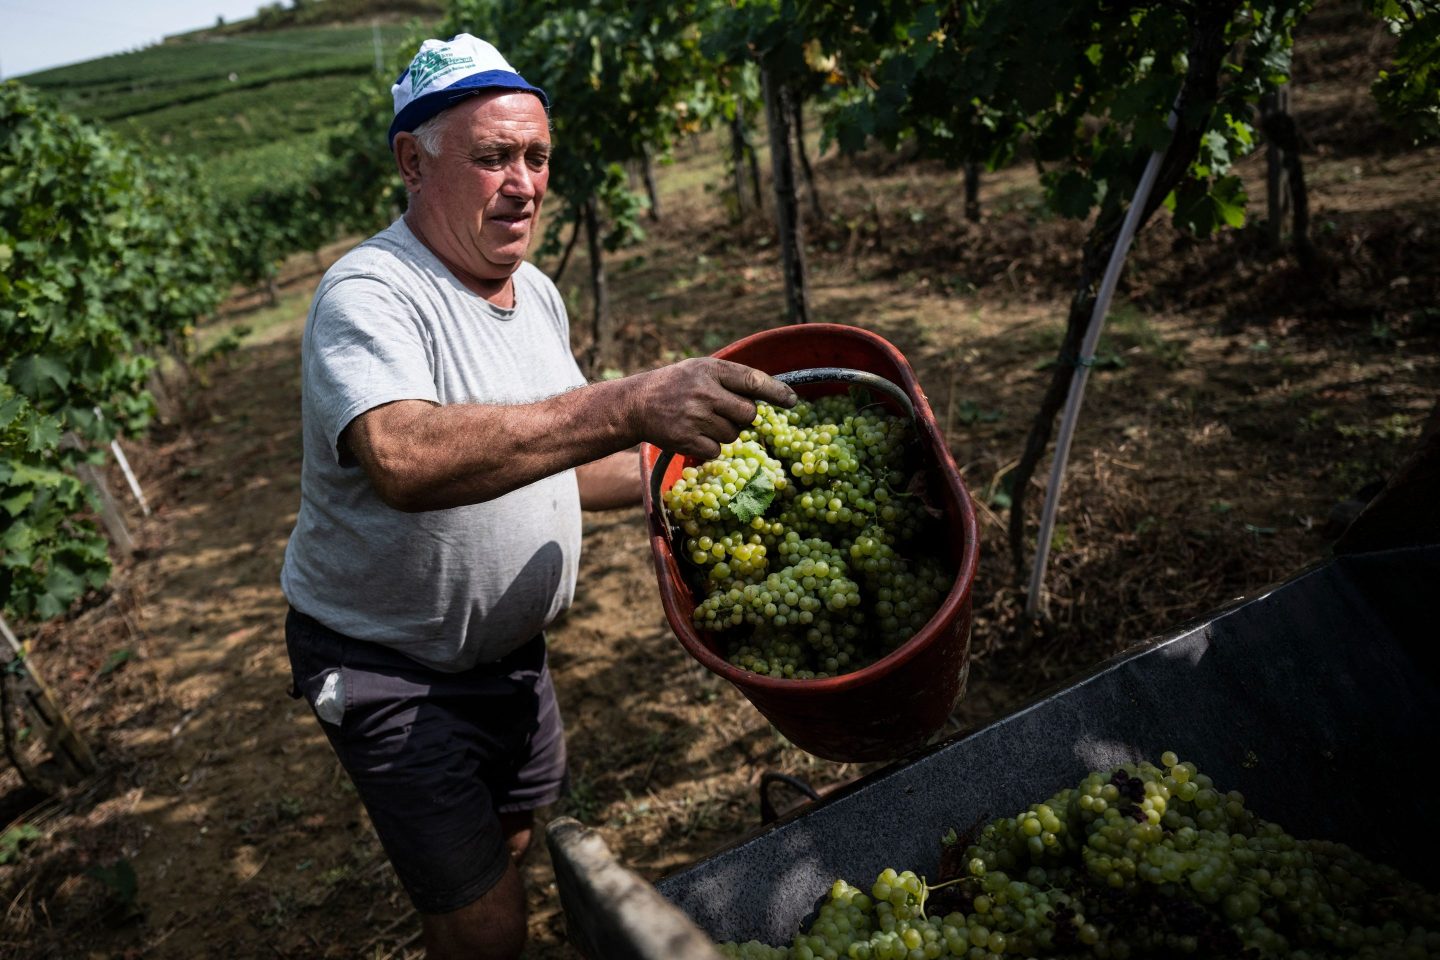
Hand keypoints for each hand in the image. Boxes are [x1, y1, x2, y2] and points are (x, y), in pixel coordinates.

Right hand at [628, 358, 797, 459]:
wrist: (636, 404)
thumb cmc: (675, 385)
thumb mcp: (701, 369)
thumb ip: (732, 378)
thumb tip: (771, 395)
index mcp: (711, 370)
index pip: (753, 381)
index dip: (777, 392)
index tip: (792, 401)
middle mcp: (704, 393)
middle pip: (748, 414)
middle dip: (743, 416)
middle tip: (724, 411)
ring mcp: (695, 418)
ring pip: (733, 434)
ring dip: (723, 432)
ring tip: (701, 420)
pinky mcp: (687, 440)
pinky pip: (716, 450)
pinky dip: (709, 446)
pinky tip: (693, 434)